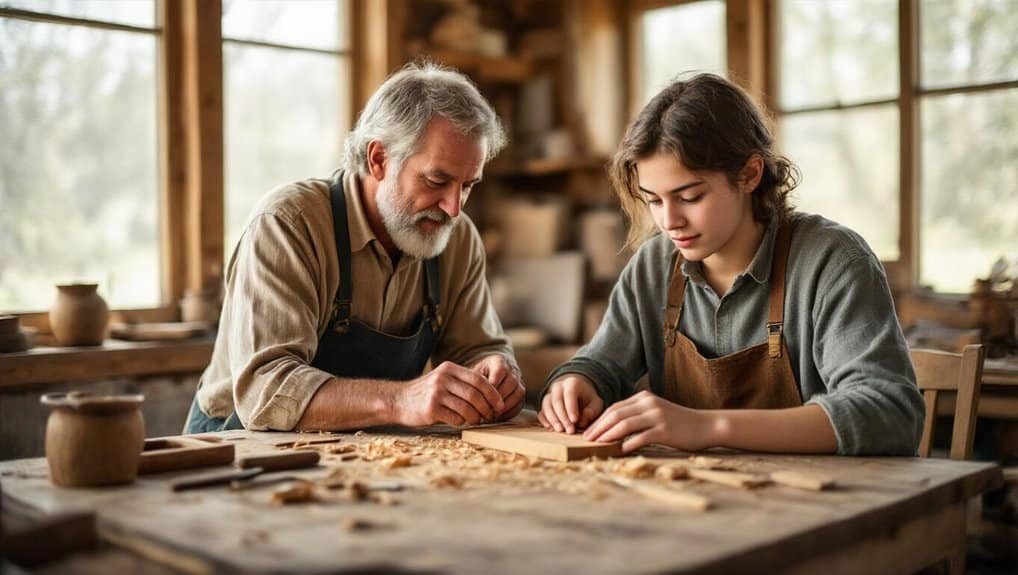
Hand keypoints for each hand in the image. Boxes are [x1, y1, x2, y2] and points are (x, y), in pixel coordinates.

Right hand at [395, 361, 504, 426]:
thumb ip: (463, 382)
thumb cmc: (426, 392)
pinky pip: (455, 418)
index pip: (479, 380)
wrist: (398, 400)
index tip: (500, 404)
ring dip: (475, 417)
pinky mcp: (430, 409)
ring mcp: (436, 393)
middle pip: (475, 395)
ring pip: (467, 408)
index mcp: (449, 369)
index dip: (493, 393)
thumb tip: (491, 396)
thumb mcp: (443, 379)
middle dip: (487, 408)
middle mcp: (443, 378)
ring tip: (475, 420)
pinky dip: (461, 422)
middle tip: (490, 416)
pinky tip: (458, 421)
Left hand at [472, 354, 524, 419]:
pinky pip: (520, 403)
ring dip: (505, 407)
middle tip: (486, 410)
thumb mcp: (476, 372)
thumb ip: (476, 382)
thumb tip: (474, 398)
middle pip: (510, 385)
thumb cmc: (481, 373)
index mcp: (500, 361)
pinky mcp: (522, 393)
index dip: (491, 389)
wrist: (493, 371)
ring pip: (517, 394)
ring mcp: (520, 381)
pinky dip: (510, 411)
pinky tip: (499, 415)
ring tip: (492, 414)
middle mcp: (513, 370)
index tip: (481, 400)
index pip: (499, 373)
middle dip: (497, 400)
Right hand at [538, 374, 602, 433]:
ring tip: (560, 430)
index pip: (569, 393)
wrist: (578, 393)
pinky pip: (541, 411)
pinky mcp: (545, 405)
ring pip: (546, 405)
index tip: (575, 420)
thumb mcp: (596, 403)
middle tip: (569, 430)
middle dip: (562, 417)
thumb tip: (582, 420)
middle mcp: (558, 387)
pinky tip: (550, 428)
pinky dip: (544, 420)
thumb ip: (592, 411)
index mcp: (572, 383)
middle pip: (556, 400)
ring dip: (553, 419)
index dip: (571, 407)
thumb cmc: (588, 399)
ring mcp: (549, 395)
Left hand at [582, 390, 714, 452]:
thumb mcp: (656, 413)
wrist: (705, 426)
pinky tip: (620, 451)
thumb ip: (637, 416)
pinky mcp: (665, 430)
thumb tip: (613, 430)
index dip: (599, 420)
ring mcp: (657, 416)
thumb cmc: (678, 423)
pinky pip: (641, 437)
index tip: (588, 431)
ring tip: (598, 445)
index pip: (615, 408)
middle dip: (599, 427)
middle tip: (587, 439)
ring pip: (625, 424)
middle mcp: (648, 404)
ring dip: (608, 435)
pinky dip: (628, 444)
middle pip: (616, 414)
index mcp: (644, 398)